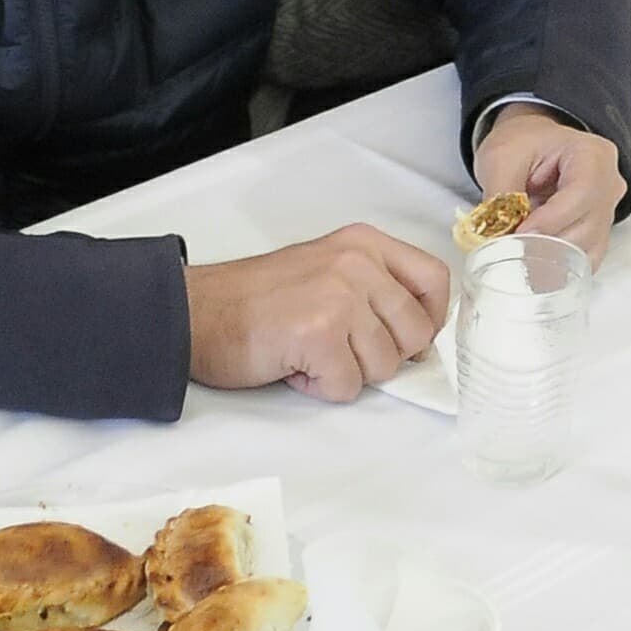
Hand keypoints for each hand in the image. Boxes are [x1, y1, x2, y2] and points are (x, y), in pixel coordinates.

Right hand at [184, 224, 448, 401]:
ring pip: (385, 365)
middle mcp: (358, 263)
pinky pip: (348, 386)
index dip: (429, 320)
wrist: (196, 312)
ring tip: (309, 353)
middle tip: (340, 351)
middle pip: (416, 333)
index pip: (435, 280)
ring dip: (347, 373)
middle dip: (382, 356)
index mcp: (365, 243)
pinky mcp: (320, 333)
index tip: (407, 338)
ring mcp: (341, 297)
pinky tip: (294, 366)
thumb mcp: (328, 269)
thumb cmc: (255, 299)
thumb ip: (374, 289)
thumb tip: (416, 335)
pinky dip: (321, 387)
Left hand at [474, 103, 626, 259]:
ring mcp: (607, 211)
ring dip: (551, 257)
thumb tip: (497, 237)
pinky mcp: (597, 233)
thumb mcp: (501, 157)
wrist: (532, 146)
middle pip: (587, 226)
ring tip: (518, 253)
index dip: (550, 220)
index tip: (518, 234)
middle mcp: (609, 184)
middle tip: (510, 250)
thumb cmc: (523, 143)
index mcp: (593, 155)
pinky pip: (584, 258)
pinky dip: (559, 265)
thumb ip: (501, 196)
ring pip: (587, 248)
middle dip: (546, 243)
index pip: (581, 194)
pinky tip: (534, 260)